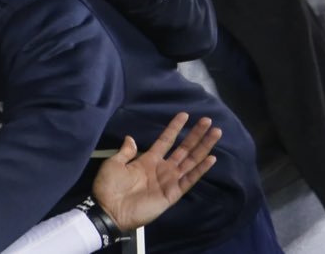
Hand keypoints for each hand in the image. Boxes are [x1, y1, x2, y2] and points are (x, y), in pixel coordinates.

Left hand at [93, 112, 221, 230]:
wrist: (108, 209)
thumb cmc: (108, 186)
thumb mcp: (114, 164)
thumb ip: (125, 151)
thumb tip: (130, 137)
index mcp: (148, 160)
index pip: (165, 140)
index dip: (174, 128)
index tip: (184, 115)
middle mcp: (162, 168)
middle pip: (184, 149)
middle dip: (196, 135)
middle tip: (208, 121)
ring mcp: (169, 180)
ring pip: (191, 160)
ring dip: (204, 147)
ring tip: (215, 133)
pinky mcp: (173, 193)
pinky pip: (190, 179)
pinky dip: (201, 169)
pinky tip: (211, 158)